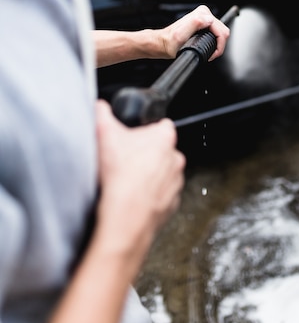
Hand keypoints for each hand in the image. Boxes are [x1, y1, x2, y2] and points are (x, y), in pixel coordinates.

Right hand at [94, 101, 185, 261]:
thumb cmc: (120, 177)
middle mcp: (175, 159)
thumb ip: (102, 112)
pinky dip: (148, 196)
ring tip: (126, 180)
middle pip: (160, 149)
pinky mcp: (171, 204)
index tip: (132, 135)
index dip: (145, 128)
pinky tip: (131, 197)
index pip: (161, 124)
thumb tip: (99, 106)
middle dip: (145, 152)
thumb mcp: (103, 133)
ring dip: (148, 175)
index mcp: (164, 138)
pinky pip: (160, 195)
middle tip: (125, 159)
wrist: (124, 216)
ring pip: (161, 173)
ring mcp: (175, 183)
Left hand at [159, 5, 229, 60]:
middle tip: (209, 54)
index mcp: (201, 14)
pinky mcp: (204, 22)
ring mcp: (204, 17)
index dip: (219, 46)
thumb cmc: (170, 43)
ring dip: (217, 43)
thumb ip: (195, 24)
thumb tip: (209, 19)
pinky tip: (206, 45)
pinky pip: (217, 32)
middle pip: (223, 31)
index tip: (211, 54)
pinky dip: (214, 41)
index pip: (221, 30)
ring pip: (221, 32)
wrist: (164, 43)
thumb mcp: (181, 35)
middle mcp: (203, 13)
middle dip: (218, 45)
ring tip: (207, 50)